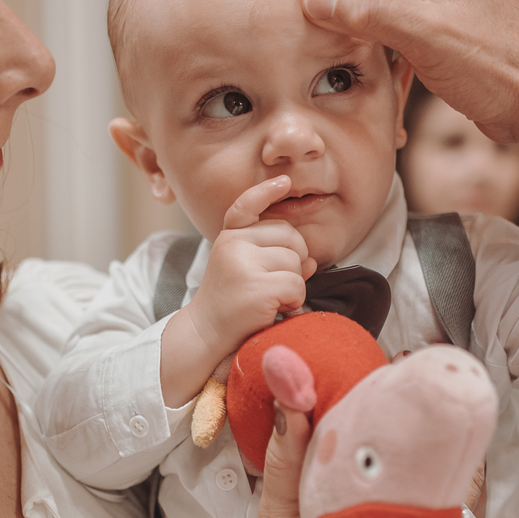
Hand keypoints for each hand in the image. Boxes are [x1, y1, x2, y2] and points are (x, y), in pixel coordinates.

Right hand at [160, 177, 315, 404]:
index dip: (267, 192)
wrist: (206, 336)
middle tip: (277, 285)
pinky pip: (297, 285)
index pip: (248, 205)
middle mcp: (233, 243)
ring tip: (271, 301)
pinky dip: (294, 302)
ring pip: (296, 263)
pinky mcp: (255, 286)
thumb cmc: (232, 304)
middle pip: (290, 236)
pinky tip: (275, 310)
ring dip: (294, 286)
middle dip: (294, 261)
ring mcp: (242, 263)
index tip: (285, 182)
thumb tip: (312, 260)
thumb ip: (275, 258)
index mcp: (230, 236)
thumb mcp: (246, 272)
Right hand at [250, 384, 486, 517]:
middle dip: (445, 430)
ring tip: (426, 428)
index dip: (437, 412)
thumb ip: (288, 457)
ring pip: (466, 497)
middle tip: (421, 396)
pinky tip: (426, 474)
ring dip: (450, 461)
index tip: (420, 379)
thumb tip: (294, 396)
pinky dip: (447, 494)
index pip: (444, 454)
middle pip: (463, 470)